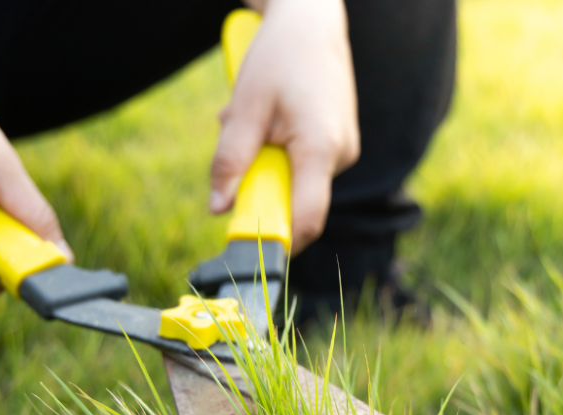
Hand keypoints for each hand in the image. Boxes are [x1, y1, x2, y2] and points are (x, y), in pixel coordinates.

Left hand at [209, 0, 359, 254]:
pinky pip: (304, 165)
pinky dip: (280, 152)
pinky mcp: (340, 143)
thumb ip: (230, 161)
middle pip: (297, 203)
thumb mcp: (245, 108)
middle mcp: (342, 156)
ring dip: (267, 164)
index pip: (306, 220)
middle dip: (261, 188)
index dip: (279, 241)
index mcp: (321, 149)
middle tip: (240, 147)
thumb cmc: (279, 56)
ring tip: (256, 119)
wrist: (312, 19)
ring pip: (297, 182)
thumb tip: (218, 208)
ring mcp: (344, 150)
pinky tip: (272, 118)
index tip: (248, 245)